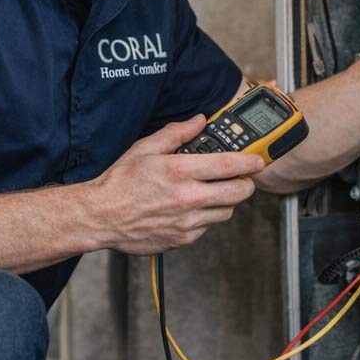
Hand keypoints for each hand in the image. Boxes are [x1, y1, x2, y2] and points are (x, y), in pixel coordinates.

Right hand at [81, 115, 263, 254]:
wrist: (101, 217)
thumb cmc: (120, 183)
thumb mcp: (145, 148)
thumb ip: (176, 133)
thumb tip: (198, 121)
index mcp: (180, 172)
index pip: (230, 166)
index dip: (250, 162)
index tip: (258, 160)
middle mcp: (188, 198)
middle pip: (238, 193)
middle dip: (247, 183)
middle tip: (244, 177)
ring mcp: (187, 221)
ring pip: (226, 211)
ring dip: (226, 201)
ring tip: (214, 191)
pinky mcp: (183, 238)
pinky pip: (208, 226)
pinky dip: (207, 216)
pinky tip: (192, 207)